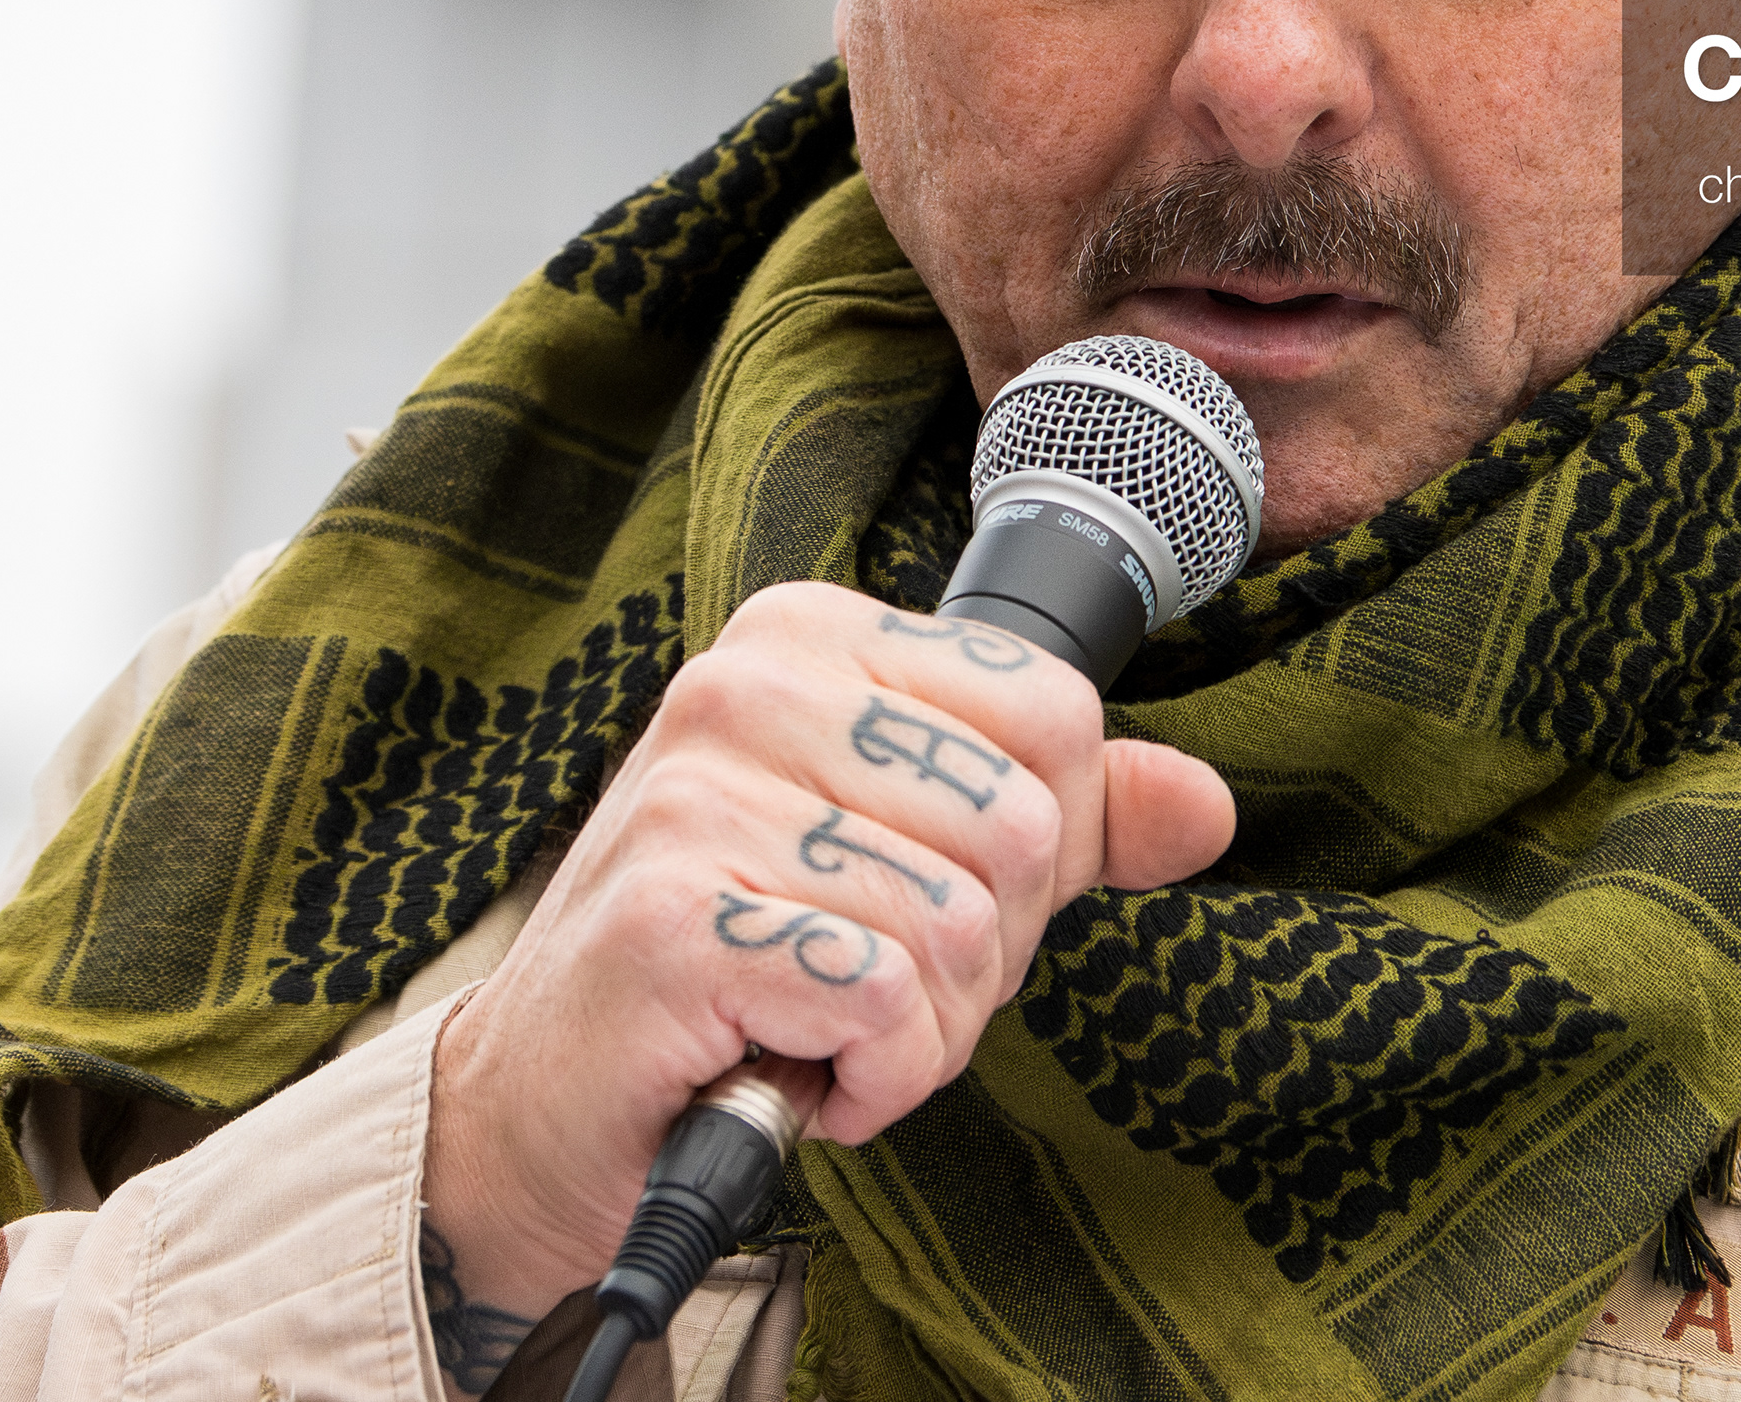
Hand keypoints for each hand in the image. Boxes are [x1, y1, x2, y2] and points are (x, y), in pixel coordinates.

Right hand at [418, 581, 1234, 1339]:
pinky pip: (889, 1001)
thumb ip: (1058, 820)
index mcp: (807, 637)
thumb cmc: (731, 970)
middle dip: (980, 957)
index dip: (1038, 850)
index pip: (1053, 712)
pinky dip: (873, 1078)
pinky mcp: (677, 918)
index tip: (929, 897)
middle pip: (1024, 828)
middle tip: (864, 984)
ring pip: (962, 930)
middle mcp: (744, 687)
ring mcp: (699, 797)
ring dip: (922, 1033)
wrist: (538, 1103)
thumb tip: (1202, 803)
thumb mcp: (906, 861)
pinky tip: (791, 1067)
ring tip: (818, 1027)